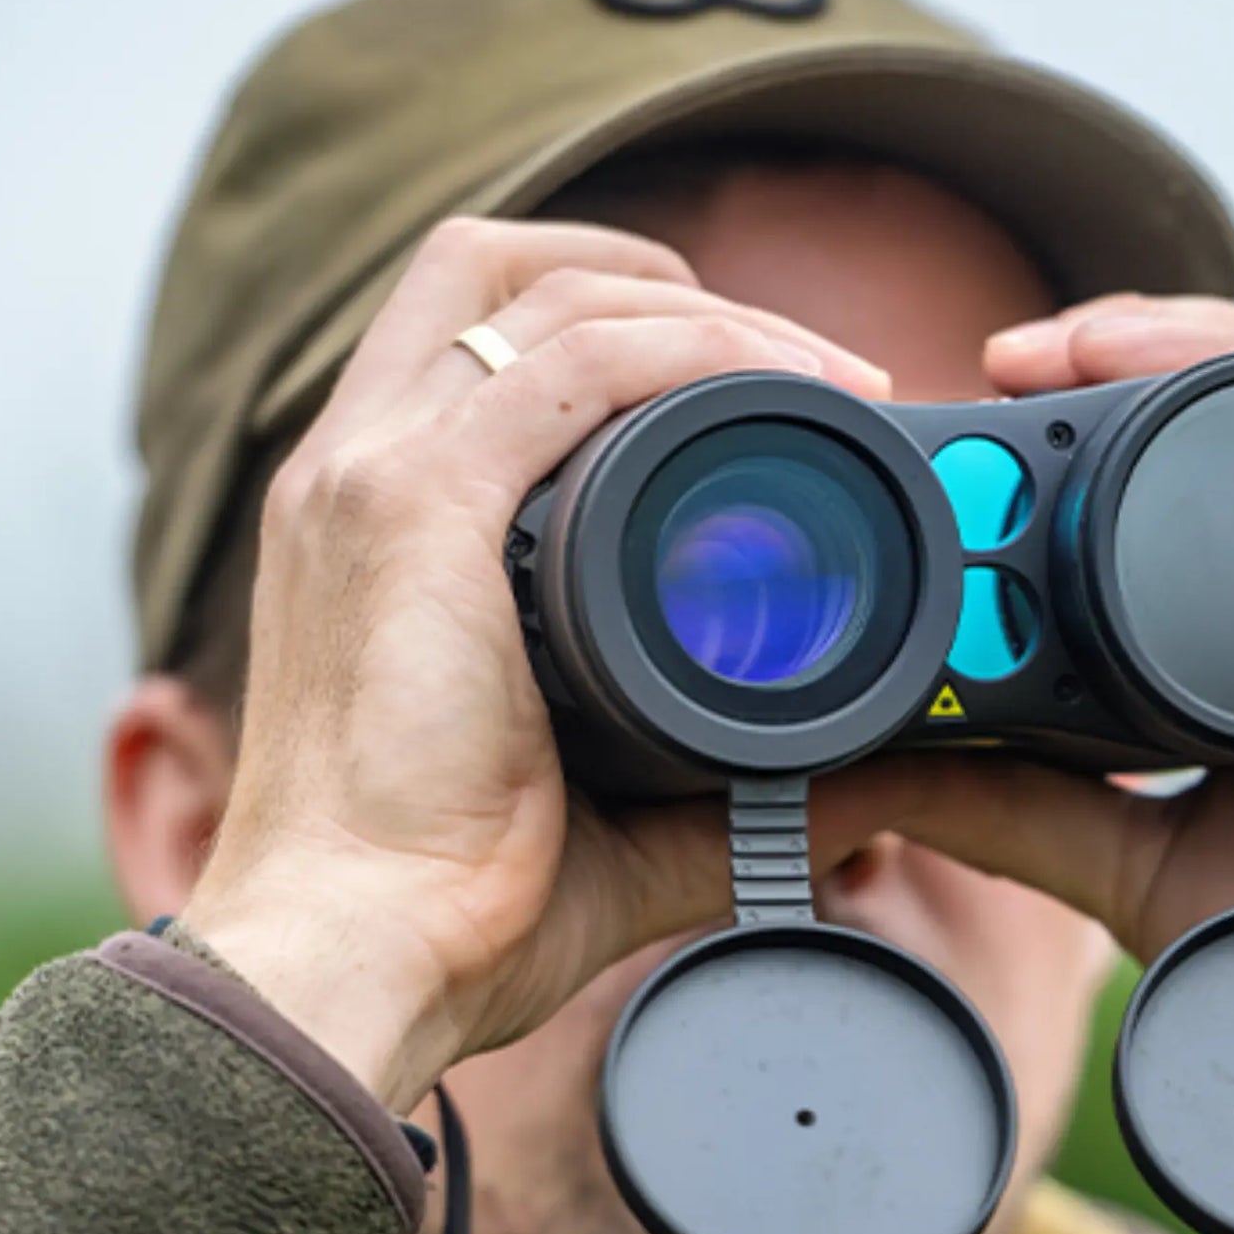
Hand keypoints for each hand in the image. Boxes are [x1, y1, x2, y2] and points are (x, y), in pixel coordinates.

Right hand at [181, 217, 894, 1113]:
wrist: (354, 961)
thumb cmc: (449, 908)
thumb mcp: (616, 822)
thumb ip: (736, 796)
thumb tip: (880, 793)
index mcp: (376, 526)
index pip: (479, 347)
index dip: (612, 330)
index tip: (750, 395)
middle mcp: (355, 471)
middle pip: (493, 272)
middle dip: (649, 278)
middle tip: (789, 363)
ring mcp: (373, 476)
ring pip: (546, 292)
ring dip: (703, 308)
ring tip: (825, 373)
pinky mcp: (415, 507)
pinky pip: (576, 363)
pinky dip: (690, 348)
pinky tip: (786, 382)